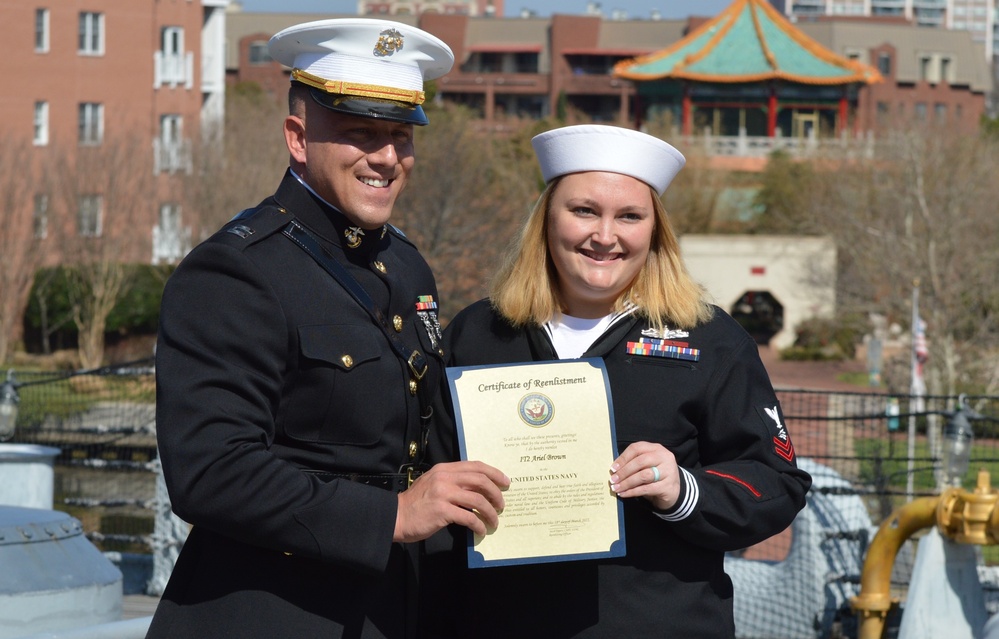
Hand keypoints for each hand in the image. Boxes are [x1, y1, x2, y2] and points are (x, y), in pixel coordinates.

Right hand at [393, 461, 508, 542]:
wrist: (396, 516)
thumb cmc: (416, 502)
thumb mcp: (433, 483)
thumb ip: (452, 481)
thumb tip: (478, 489)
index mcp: (445, 469)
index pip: (476, 466)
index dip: (494, 473)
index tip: (506, 482)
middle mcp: (445, 477)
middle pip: (481, 481)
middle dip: (496, 493)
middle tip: (501, 505)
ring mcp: (443, 494)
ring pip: (478, 500)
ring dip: (490, 512)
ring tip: (494, 521)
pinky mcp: (442, 511)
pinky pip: (468, 517)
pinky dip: (478, 525)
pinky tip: (481, 531)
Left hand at [609, 442, 679, 510]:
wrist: (674, 491)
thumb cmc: (655, 476)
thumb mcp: (647, 465)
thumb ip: (634, 463)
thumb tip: (614, 469)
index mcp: (656, 448)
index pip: (637, 448)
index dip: (623, 458)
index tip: (613, 468)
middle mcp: (664, 457)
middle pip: (640, 461)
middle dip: (624, 471)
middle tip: (613, 480)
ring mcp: (668, 471)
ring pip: (644, 475)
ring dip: (627, 482)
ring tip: (616, 488)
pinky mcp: (668, 486)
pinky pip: (647, 489)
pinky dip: (633, 492)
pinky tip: (624, 494)